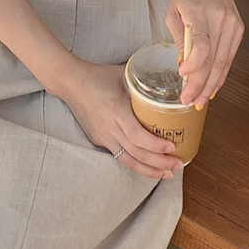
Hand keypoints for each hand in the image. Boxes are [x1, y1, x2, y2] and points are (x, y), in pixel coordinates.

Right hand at [57, 59, 184, 179]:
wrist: (70, 82)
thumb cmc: (98, 75)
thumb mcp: (124, 75)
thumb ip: (145, 82)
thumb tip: (169, 84)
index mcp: (115, 110)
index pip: (137, 136)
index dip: (156, 145)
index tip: (172, 147)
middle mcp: (108, 127)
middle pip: (136, 153)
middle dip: (159, 163)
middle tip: (178, 164)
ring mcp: (102, 136)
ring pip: (128, 160)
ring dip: (149, 170)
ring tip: (167, 173)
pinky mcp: (99, 140)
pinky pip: (120, 156)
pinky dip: (136, 164)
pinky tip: (149, 167)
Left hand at [165, 0, 244, 106]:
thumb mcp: (174, 12)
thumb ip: (179, 38)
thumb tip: (182, 66)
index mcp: (199, 11)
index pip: (201, 41)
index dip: (194, 62)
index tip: (183, 75)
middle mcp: (219, 19)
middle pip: (212, 58)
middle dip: (200, 84)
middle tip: (188, 101)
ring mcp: (232, 26)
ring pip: (223, 62)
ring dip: (211, 85)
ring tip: (199, 101)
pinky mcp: (239, 31)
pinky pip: (229, 58)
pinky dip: (220, 75)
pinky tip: (211, 88)